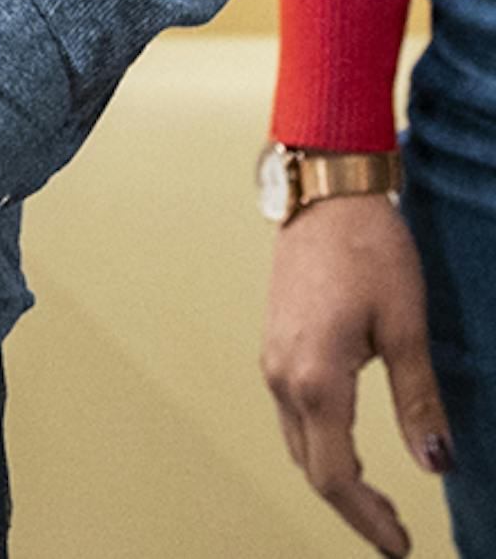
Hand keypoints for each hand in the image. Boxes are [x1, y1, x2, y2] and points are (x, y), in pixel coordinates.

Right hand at [262, 192, 452, 555]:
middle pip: (311, 467)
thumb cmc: (369, 250)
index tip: (401, 547)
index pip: (336, 475)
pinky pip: (291, 414)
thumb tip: (437, 467)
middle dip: (353, 508)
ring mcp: (273, 358)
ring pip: (297, 442)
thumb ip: (419, 402)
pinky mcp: (276, 343)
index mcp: (316, 378)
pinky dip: (319, 445)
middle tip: (396, 535)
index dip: (368, 519)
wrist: (325, 189)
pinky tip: (347, 447)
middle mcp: (283, 375)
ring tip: (377, 502)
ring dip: (334, 478)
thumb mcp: (406, 326)